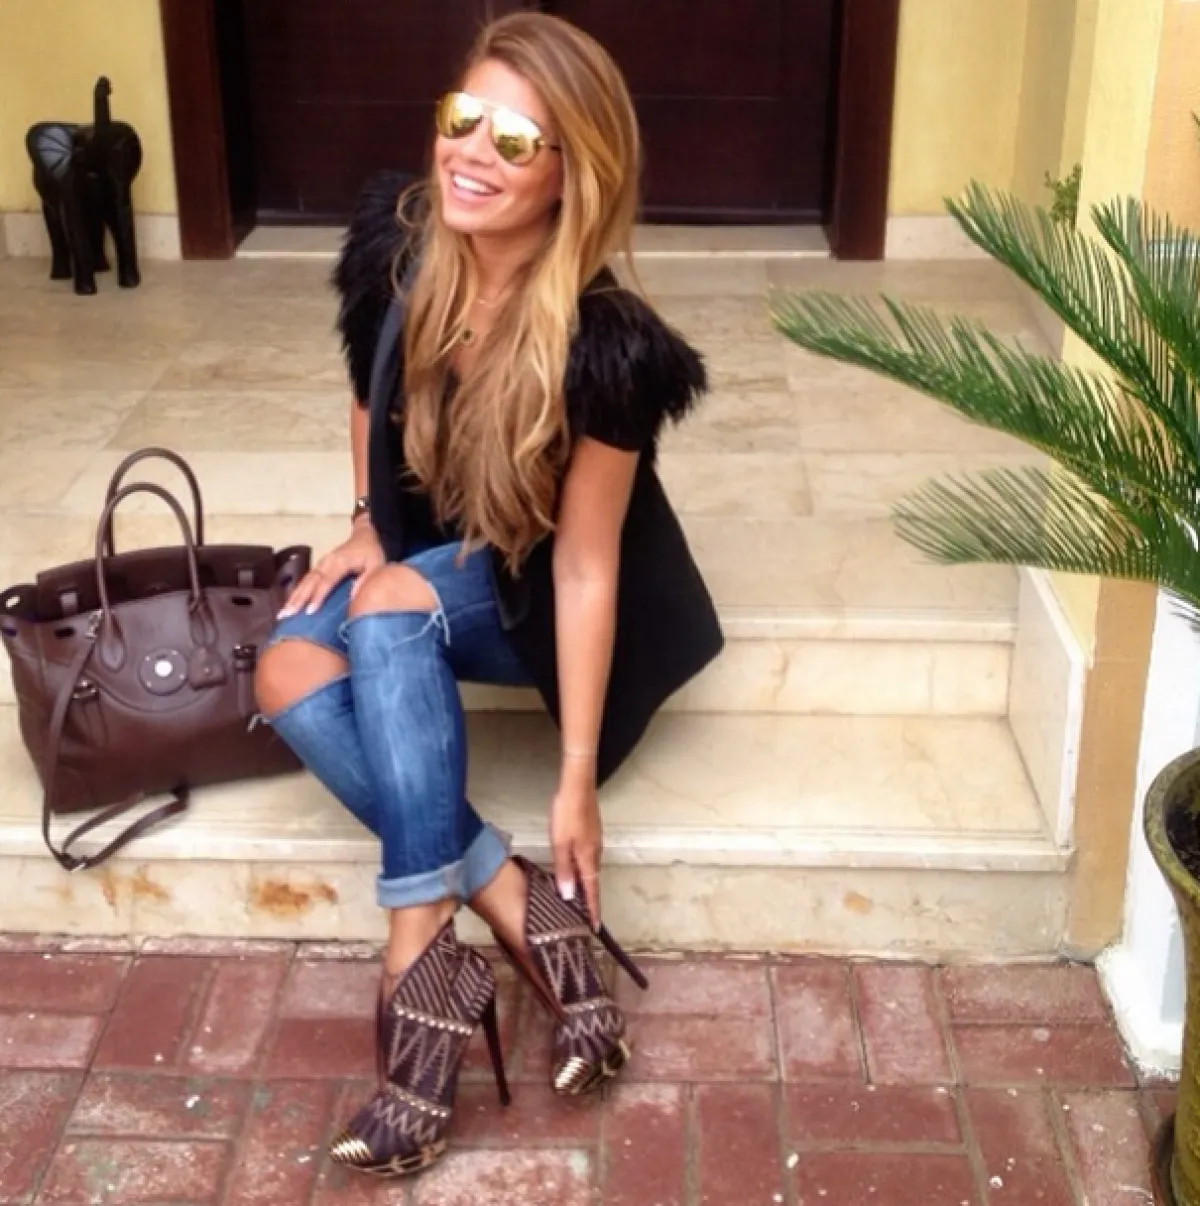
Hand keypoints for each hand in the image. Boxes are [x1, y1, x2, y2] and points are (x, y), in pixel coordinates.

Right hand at [278, 519, 384, 616]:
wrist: (364, 537)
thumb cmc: (371, 553)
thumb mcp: (377, 565)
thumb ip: (368, 580)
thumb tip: (354, 598)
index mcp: (340, 562)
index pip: (327, 581)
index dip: (318, 596)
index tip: (310, 612)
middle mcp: (326, 563)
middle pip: (310, 582)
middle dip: (298, 599)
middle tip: (287, 615)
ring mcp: (320, 564)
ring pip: (304, 582)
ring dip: (293, 598)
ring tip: (283, 614)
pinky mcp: (318, 568)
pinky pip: (305, 581)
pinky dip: (296, 593)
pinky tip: (289, 605)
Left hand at [550, 779, 602, 927]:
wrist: (578, 785)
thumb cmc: (567, 814)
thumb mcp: (560, 844)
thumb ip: (564, 870)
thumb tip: (570, 895)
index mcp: (588, 858)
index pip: (592, 891)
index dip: (593, 909)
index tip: (595, 928)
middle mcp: (595, 852)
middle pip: (592, 881)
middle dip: (589, 899)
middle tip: (582, 917)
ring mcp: (595, 841)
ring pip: (590, 868)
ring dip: (585, 883)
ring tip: (576, 897)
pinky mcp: (592, 832)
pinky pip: (588, 857)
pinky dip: (583, 868)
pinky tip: (574, 868)